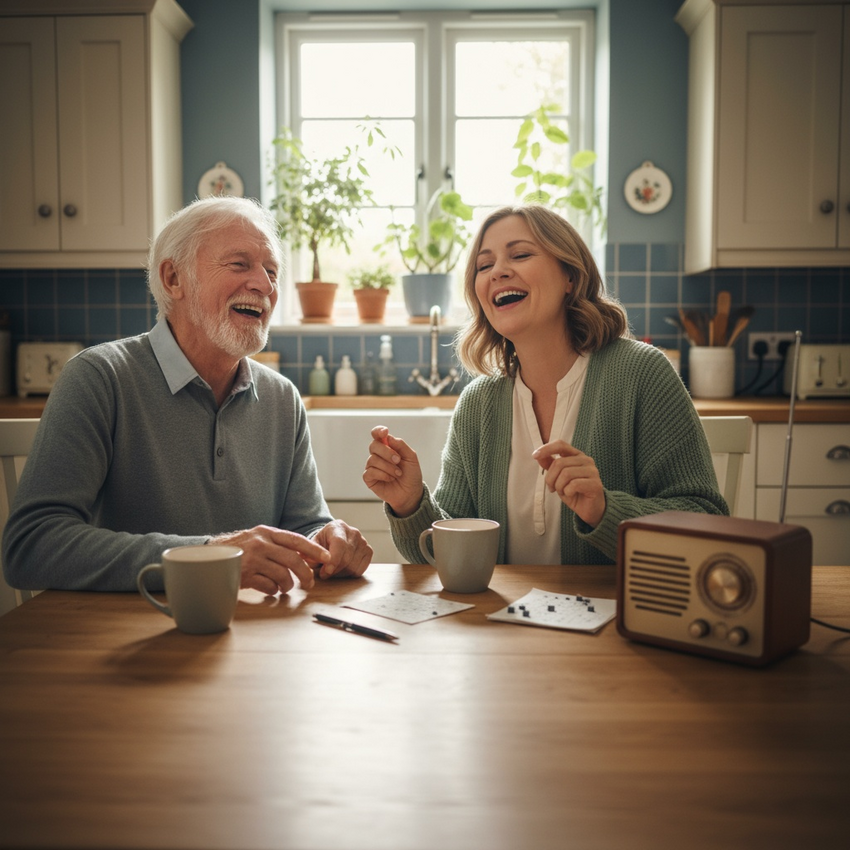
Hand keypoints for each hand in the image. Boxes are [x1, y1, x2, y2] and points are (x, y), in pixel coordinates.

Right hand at [208, 525, 330, 595]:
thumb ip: (278, 544)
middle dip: (306, 574)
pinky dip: (273, 590)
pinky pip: (269, 587)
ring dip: (288, 585)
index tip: (327, 557)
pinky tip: (269, 589)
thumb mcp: (258, 538)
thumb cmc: (239, 549)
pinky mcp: (245, 576)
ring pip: (283, 576)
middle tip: (310, 583)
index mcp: (267, 532)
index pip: (296, 540)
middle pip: (293, 560)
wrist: (209, 556)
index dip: (314, 549)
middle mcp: (261, 544)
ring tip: (285, 587)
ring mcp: (252, 560)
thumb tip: (304, 555)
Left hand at [311, 519, 372, 578]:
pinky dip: (350, 573)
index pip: (339, 544)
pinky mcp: (369, 551)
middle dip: (334, 570)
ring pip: (353, 566)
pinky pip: (360, 570)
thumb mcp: (312, 545)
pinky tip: (343, 568)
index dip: (334, 560)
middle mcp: (353, 532)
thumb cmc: (322, 543)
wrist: (334, 539)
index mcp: (338, 527)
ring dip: (341, 573)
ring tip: (333, 569)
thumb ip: (310, 553)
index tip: (326, 572)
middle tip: (324, 573)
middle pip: (346, 558)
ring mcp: (363, 541)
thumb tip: (311, 561)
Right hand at [363, 425, 424, 516]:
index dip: (378, 431)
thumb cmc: (411, 474)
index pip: (377, 435)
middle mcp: (378, 455)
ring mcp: (372, 466)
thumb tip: (388, 437)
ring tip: (398, 473)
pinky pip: (369, 472)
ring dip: (388, 466)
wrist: (411, 493)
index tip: (384, 433)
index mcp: (388, 447)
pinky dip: (382, 474)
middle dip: (387, 452)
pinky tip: (390, 478)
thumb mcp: (411, 457)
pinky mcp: (369, 478)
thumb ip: (401, 445)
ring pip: (372, 459)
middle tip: (398, 460)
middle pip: (374, 445)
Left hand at [532, 440, 606, 527]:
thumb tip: (538, 455)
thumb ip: (550, 465)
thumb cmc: (573, 491)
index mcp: (576, 455)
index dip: (547, 448)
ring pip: (566, 474)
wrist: (589, 508)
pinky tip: (570, 494)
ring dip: (558, 486)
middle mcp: (586, 460)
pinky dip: (567, 492)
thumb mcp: (558, 477)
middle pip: (559, 463)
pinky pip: (574, 485)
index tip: (535, 455)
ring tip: (562, 492)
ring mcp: (592, 471)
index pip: (561, 445)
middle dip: (550, 478)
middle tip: (551, 488)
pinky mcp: (595, 484)